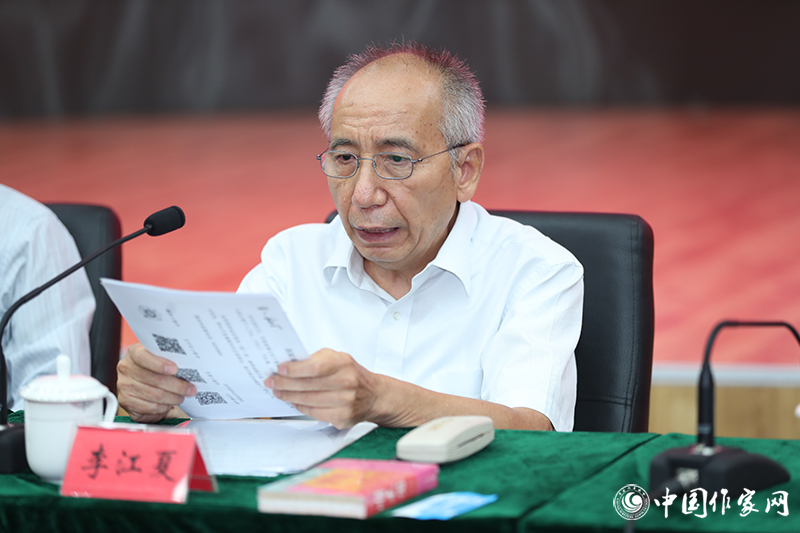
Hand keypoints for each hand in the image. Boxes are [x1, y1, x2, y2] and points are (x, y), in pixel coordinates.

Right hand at [116, 343, 195, 422]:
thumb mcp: (160, 358)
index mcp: (134, 353)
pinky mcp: (126, 401)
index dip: (160, 364)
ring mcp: (124, 385)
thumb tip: (188, 368)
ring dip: (173, 398)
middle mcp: (126, 368)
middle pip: (154, 379)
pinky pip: (149, 407)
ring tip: (182, 397)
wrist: (140, 382)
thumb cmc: (154, 368)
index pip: (144, 357)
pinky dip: (163, 407)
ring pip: (154, 395)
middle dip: (177, 386)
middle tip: (190, 389)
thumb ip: (169, 359)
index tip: (175, 369)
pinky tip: (169, 404)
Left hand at [265, 349, 380, 428]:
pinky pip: (314, 413)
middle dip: (285, 383)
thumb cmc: (351, 374)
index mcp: (343, 364)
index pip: (315, 367)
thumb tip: (289, 365)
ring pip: (308, 401)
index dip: (295, 369)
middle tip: (272, 382)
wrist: (374, 395)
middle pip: (308, 385)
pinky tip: (294, 401)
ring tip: (279, 391)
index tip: (280, 369)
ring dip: (289, 396)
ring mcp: (345, 402)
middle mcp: (346, 383)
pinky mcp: (342, 418)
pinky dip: (301, 407)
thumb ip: (316, 359)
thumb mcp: (338, 358)